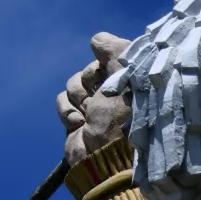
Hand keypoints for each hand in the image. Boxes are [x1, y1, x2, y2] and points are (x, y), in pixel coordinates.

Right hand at [58, 32, 132, 163]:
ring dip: (79, 96)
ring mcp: (97, 109)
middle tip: (101, 97)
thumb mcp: (127, 73)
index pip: (113, 57)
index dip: (108, 62)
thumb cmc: (126, 115)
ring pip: (74, 83)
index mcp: (137, 85)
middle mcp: (117, 96)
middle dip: (92, 80)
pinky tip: (79, 125)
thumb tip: (96, 41)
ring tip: (91, 115)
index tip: (115, 72)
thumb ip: (114, 48)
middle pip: (91, 69)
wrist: (108, 158)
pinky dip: (68, 110)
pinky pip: (63, 100)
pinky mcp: (77, 121)